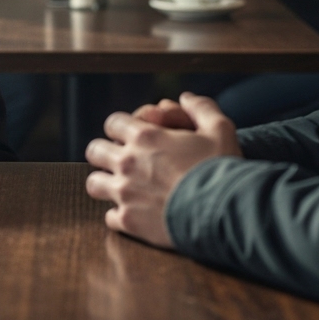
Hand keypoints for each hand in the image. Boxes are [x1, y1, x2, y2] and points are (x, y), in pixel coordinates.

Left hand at [84, 93, 241, 247]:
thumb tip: (186, 97)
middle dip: (105, 153)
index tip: (131, 136)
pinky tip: (135, 214)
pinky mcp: (129, 222)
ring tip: (121, 187)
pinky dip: (119, 215)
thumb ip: (201, 108)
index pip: (112, 123)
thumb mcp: (220, 129)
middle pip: (95, 151)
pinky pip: (109, 216)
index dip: (121, 128)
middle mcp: (128, 162)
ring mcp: (125, 193)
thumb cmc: (222, 169)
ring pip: (94, 184)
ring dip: (105, 183)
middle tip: (121, 161)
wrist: (224, 212)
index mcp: (144, 137)